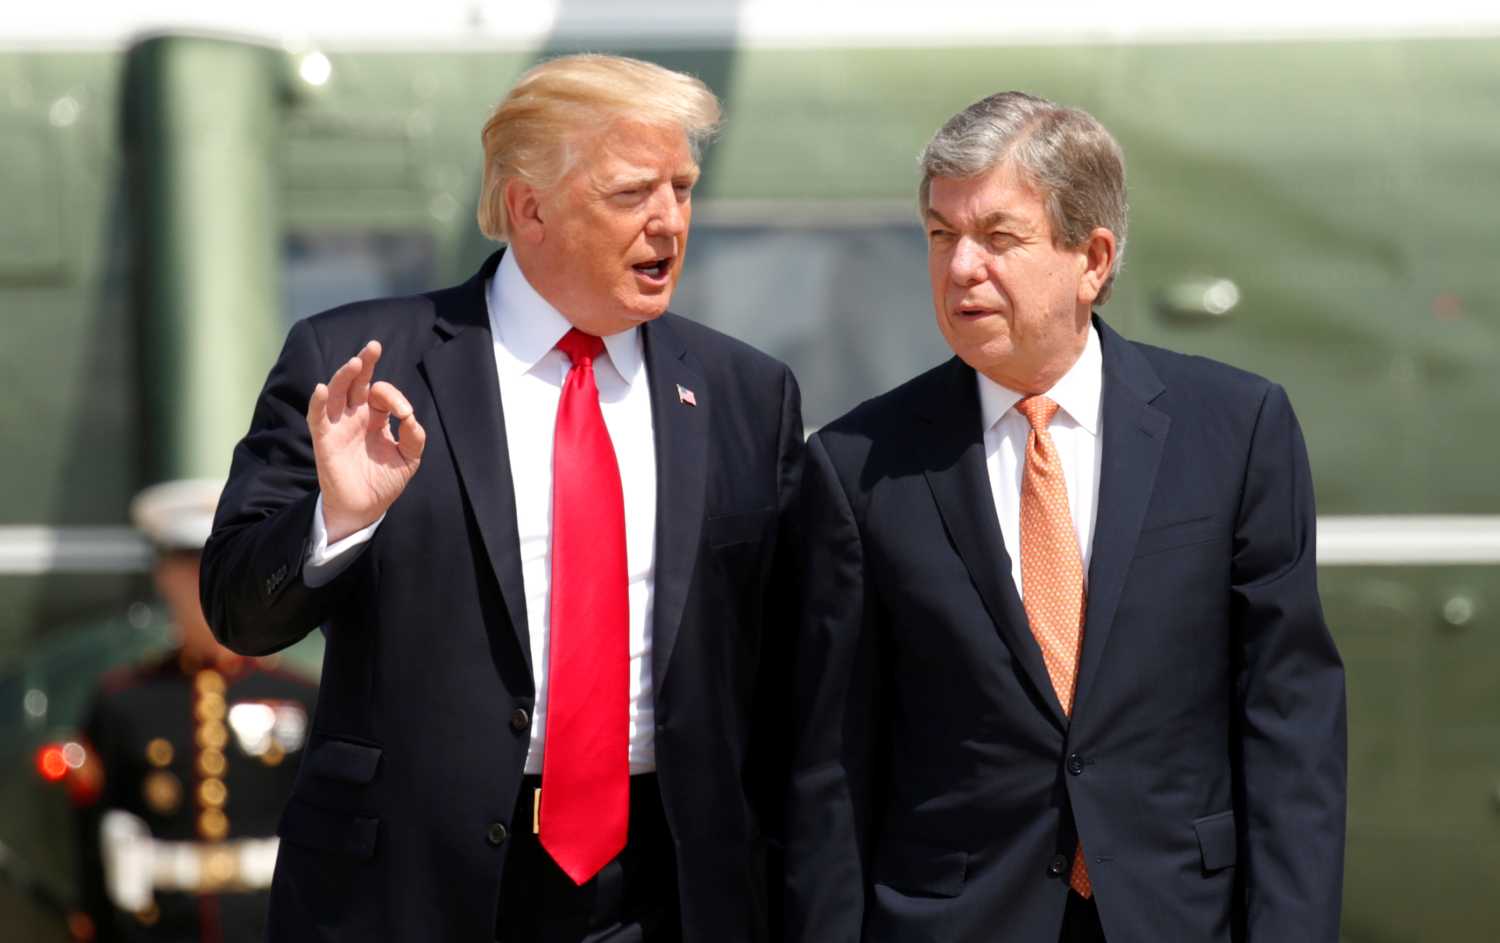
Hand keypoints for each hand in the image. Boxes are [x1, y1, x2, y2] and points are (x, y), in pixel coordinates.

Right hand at [306, 340, 426, 541]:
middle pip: (356, 383)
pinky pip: (317, 417)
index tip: (403, 412)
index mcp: (375, 418)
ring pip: (337, 393)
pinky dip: (318, 402)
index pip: (380, 394)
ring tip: (354, 363)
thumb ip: (414, 437)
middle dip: (364, 364)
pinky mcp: (325, 440)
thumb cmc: (385, 481)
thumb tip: (409, 416)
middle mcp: (355, 417)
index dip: (393, 396)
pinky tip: (323, 388)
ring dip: (344, 377)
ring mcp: (338, 426)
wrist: (366, 507)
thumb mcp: (409, 458)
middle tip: (373, 347)